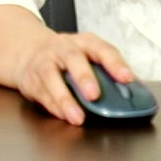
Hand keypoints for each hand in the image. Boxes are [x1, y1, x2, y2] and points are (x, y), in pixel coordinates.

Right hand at [13, 31, 133, 126]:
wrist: (28, 51)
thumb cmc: (67, 57)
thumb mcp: (87, 56)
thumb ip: (107, 72)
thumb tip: (132, 94)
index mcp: (84, 43)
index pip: (102, 49)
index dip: (115, 63)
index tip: (127, 78)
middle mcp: (63, 49)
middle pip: (73, 59)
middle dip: (84, 77)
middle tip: (94, 95)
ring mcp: (44, 63)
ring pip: (51, 77)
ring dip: (65, 99)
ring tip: (77, 117)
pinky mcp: (31, 79)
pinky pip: (41, 93)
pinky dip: (53, 106)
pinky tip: (64, 116)